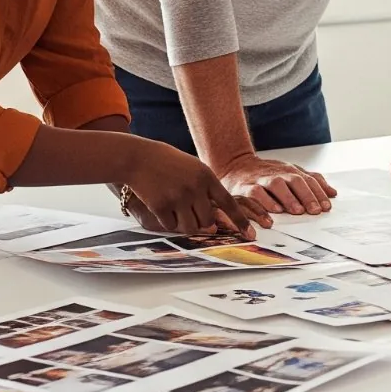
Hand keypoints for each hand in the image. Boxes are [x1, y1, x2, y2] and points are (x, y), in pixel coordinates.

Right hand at [121, 140, 267, 236]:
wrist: (140, 158)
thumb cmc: (169, 164)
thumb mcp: (194, 169)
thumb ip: (205, 193)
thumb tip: (212, 225)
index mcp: (206, 176)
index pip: (229, 203)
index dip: (240, 220)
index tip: (250, 234)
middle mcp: (195, 188)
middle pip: (208, 221)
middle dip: (203, 223)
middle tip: (190, 212)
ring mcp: (177, 197)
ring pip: (191, 227)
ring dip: (185, 225)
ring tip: (176, 209)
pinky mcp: (160, 206)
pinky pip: (170, 226)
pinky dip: (167, 222)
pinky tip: (162, 206)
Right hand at [215, 152, 336, 215]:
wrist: (236, 165)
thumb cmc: (267, 173)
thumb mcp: (291, 173)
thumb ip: (311, 181)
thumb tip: (333, 193)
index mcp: (290, 171)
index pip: (308, 180)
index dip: (318, 193)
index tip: (327, 207)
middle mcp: (278, 173)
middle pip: (295, 181)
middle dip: (307, 195)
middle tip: (315, 210)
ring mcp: (262, 179)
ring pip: (277, 185)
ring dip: (288, 198)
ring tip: (298, 211)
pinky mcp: (246, 187)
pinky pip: (256, 194)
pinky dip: (266, 202)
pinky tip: (274, 211)